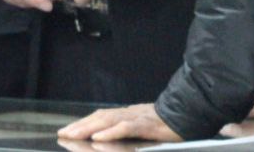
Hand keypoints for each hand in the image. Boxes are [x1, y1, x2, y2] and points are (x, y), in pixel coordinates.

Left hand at [58, 102, 179, 142]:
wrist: (191, 113)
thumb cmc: (169, 125)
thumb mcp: (145, 130)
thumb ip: (129, 132)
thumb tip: (109, 139)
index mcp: (127, 115)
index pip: (100, 117)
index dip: (83, 123)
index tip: (67, 131)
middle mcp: (129, 114)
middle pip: (99, 117)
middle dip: (79, 126)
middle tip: (63, 134)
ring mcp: (138, 118)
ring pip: (108, 121)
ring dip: (89, 128)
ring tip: (73, 135)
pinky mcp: (147, 125)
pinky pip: (126, 128)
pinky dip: (110, 132)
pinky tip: (99, 137)